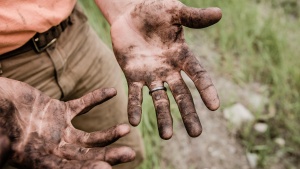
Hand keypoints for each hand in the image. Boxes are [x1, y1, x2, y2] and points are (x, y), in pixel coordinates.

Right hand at [0, 77, 134, 168]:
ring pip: (89, 136)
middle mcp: (54, 148)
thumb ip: (5, 151)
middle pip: (86, 156)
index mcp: (40, 160)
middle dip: (108, 156)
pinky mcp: (60, 111)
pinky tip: (112, 91)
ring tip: (126, 129)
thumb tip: (4, 159)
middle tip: (130, 155)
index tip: (106, 168)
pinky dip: (96, 98)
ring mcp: (59, 130)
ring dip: (108, 133)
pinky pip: (82, 105)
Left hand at [110, 0, 220, 138]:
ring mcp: (150, 74)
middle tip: (196, 134)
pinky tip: (134, 122)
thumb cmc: (154, 10)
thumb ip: (194, 17)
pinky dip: (134, 107)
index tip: (215, 106)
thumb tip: (219, 13)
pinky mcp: (132, 75)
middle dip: (188, 113)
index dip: (206, 89)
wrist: (129, 12)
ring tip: (166, 136)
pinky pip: (134, 94)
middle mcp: (168, 69)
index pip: (198, 74)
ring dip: (163, 117)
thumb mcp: (175, 12)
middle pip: (181, 94)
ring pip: (159, 99)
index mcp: (182, 55)